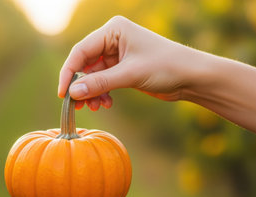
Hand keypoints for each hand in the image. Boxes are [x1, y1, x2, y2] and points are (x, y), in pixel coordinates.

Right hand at [58, 15, 202, 110]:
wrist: (192, 76)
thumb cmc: (166, 66)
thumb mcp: (130, 74)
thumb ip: (100, 83)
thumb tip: (73, 93)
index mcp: (113, 30)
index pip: (81, 51)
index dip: (69, 73)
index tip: (63, 94)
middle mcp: (112, 39)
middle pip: (85, 63)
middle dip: (81, 85)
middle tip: (79, 105)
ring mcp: (117, 54)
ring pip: (93, 75)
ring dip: (92, 92)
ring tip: (96, 106)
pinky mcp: (122, 68)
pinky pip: (103, 81)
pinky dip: (102, 93)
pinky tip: (106, 103)